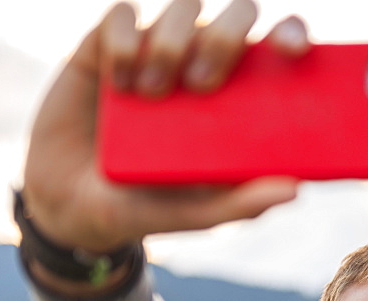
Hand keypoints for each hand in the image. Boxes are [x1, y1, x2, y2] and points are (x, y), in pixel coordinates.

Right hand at [21, 0, 308, 252]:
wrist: (72, 207)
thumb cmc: (147, 207)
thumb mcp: (193, 213)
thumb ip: (240, 203)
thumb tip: (295, 188)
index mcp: (241, 98)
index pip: (280, 47)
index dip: (293, 33)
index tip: (292, 49)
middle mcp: (207, 63)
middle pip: (238, 15)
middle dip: (227, 38)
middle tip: (202, 87)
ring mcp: (159, 50)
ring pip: (185, 7)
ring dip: (172, 44)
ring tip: (151, 95)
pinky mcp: (107, 44)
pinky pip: (123, 14)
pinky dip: (124, 41)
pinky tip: (119, 81)